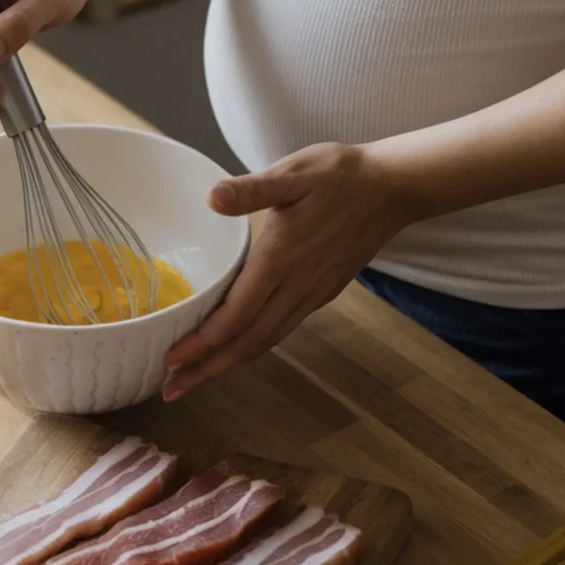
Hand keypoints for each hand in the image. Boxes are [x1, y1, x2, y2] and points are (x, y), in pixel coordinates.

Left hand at [162, 142, 412, 399]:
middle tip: (172, 389)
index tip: (171, 360)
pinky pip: (283, 329)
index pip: (235, 316)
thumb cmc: (340, 175)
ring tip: (197, 377)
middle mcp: (296, 286)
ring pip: (266, 340)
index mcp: (280, 259)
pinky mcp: (323, 291)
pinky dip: (255, 345)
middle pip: (247, 342)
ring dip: (229, 363)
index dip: (202, 343)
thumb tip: (212, 197)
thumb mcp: (292, 174)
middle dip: (208, 369)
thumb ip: (251, 190)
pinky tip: (239, 347)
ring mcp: (312, 293)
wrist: (394, 187)